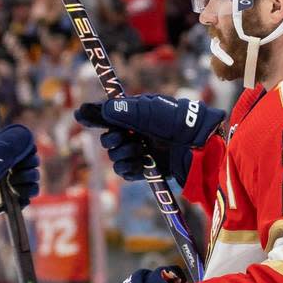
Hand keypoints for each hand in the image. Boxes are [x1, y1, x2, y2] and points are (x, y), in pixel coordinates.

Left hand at [0, 123, 38, 241]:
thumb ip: (8, 145)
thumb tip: (26, 135)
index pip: (21, 147)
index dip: (27, 150)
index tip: (26, 154)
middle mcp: (0, 167)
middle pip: (28, 162)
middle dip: (29, 165)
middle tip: (19, 170)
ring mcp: (3, 184)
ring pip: (30, 177)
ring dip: (29, 178)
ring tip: (16, 183)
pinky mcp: (6, 201)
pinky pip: (26, 195)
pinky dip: (28, 192)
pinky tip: (19, 192)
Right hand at [75, 95, 224, 183]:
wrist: (203, 147)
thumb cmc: (181, 123)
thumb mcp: (151, 111)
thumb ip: (124, 110)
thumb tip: (102, 109)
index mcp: (139, 114)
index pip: (110, 114)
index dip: (94, 115)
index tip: (79, 114)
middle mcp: (138, 132)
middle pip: (108, 138)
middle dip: (112, 140)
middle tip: (124, 139)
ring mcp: (143, 151)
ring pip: (115, 157)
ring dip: (122, 155)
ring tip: (138, 153)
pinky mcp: (148, 169)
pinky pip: (125, 172)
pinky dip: (127, 169)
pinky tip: (137, 165)